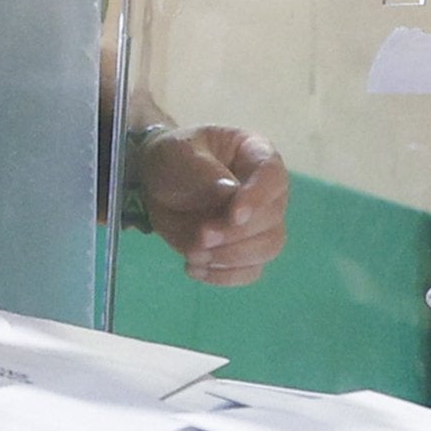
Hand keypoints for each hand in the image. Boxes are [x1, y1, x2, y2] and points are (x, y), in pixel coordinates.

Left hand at [138, 125, 289, 287]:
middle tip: (201, 236)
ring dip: (231, 257)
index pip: (273, 176)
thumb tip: (229, 194)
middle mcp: (267, 191)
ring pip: (268, 248)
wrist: (158, 183)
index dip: (258, 197)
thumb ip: (203, 171)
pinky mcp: (245, 250)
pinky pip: (250, 271)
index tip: (234, 215)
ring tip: (193, 254)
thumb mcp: (178, 153)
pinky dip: (224, 276)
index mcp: (256, 154)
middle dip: (236, 234)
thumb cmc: (174, 158)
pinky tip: (194, 268)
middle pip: (272, 219)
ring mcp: (260, 223)